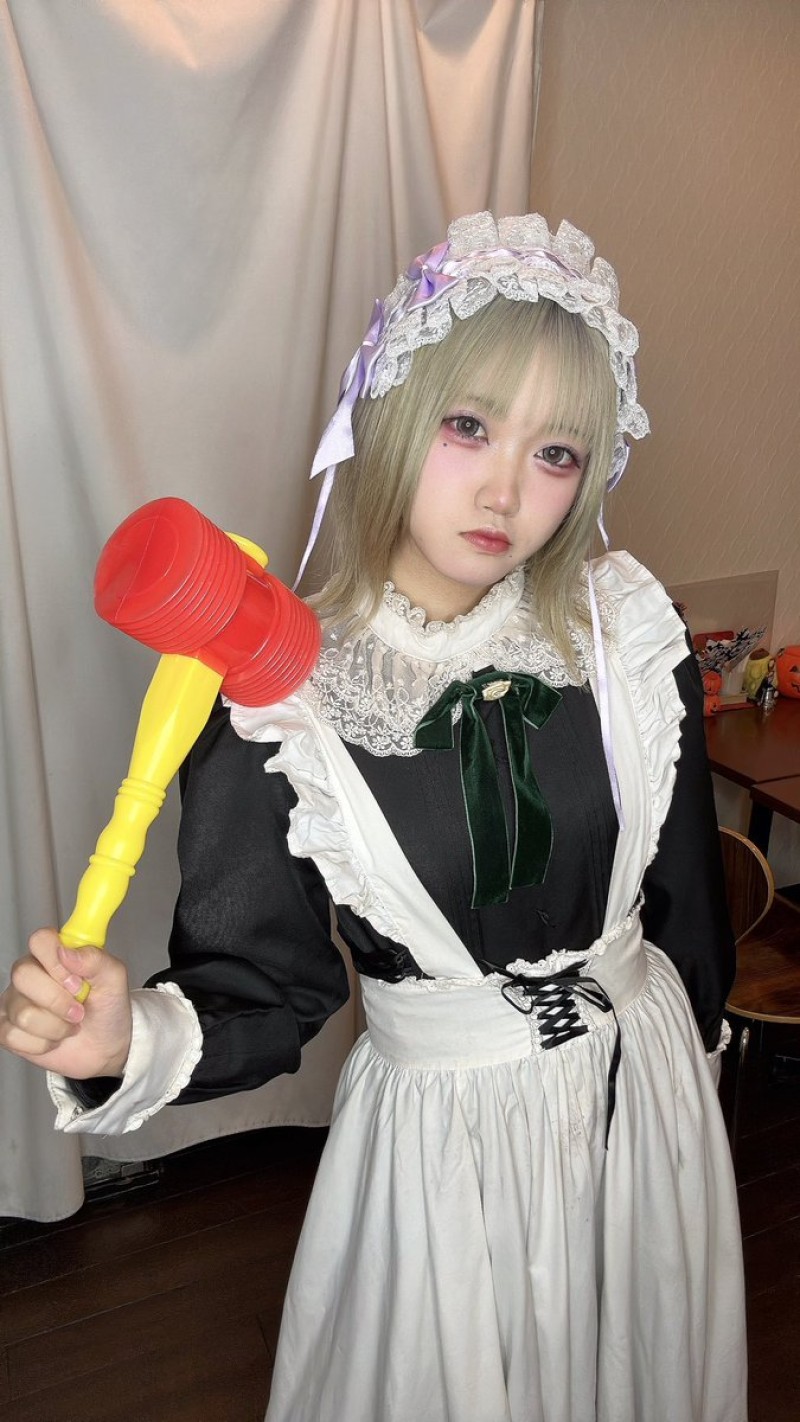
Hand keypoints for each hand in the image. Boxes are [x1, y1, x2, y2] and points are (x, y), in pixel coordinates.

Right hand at [0, 929, 132, 1079]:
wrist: (105, 1048)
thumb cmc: (107, 1009)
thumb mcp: (114, 979)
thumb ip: (96, 959)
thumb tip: (67, 952)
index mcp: (55, 954)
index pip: (40, 940)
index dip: (56, 961)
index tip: (77, 981)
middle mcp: (31, 973)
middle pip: (23, 975)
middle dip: (58, 1001)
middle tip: (78, 1009)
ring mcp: (15, 1001)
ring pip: (23, 1013)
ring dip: (56, 1027)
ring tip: (70, 1024)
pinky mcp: (7, 1028)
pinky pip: (13, 1036)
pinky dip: (43, 1044)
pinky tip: (54, 1038)